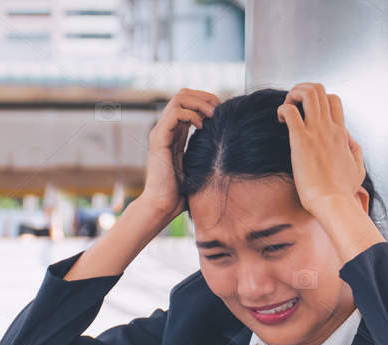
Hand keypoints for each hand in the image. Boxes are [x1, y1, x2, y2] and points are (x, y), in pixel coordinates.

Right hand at [134, 88, 219, 223]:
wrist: (162, 206)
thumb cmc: (180, 193)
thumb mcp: (198, 167)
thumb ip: (206, 152)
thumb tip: (228, 147)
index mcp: (175, 133)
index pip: (187, 102)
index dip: (205, 100)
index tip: (221, 111)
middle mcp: (166, 129)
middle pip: (182, 94)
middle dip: (203, 96)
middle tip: (218, 109)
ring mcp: (161, 133)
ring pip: (178, 98)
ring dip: (199, 102)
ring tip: (211, 115)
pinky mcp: (159, 139)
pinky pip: (175, 113)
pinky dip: (191, 114)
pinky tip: (201, 127)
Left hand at [277, 83, 366, 212]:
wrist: (334, 203)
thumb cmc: (343, 192)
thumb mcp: (358, 169)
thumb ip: (354, 151)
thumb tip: (350, 142)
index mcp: (341, 134)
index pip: (333, 101)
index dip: (318, 101)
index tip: (306, 115)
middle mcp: (329, 128)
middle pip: (320, 90)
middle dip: (302, 90)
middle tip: (292, 105)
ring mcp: (316, 133)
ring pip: (308, 93)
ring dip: (293, 94)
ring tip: (286, 109)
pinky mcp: (301, 141)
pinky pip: (291, 111)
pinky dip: (283, 109)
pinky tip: (279, 119)